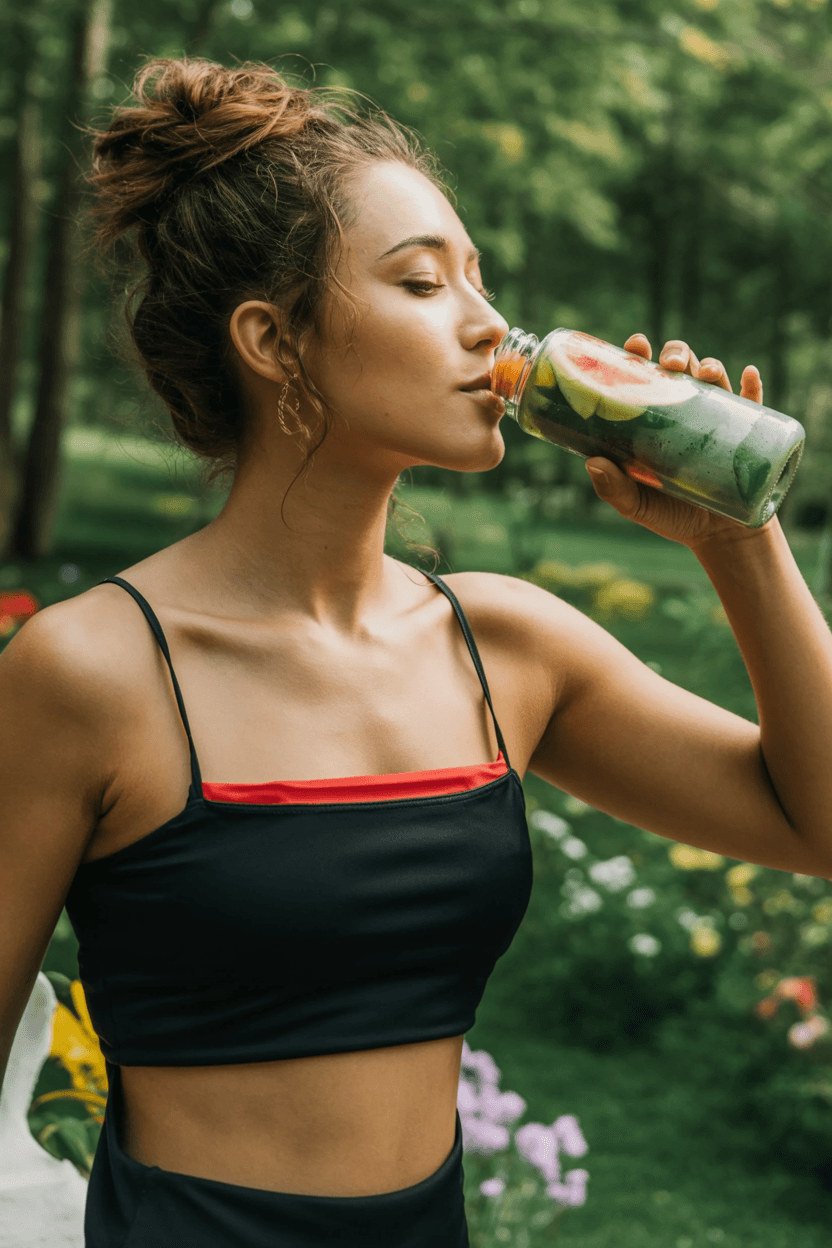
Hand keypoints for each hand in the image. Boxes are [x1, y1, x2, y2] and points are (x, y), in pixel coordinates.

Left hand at [585, 334, 772, 548]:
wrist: (717, 537)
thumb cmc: (670, 515)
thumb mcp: (636, 504)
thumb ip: (613, 488)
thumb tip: (592, 462)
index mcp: (652, 418)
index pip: (643, 377)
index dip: (638, 355)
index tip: (635, 345)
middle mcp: (684, 410)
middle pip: (679, 366)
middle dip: (675, 353)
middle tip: (669, 364)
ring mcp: (716, 419)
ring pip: (713, 377)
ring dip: (710, 365)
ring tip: (705, 373)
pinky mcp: (747, 434)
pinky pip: (753, 403)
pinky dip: (752, 385)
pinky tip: (748, 376)